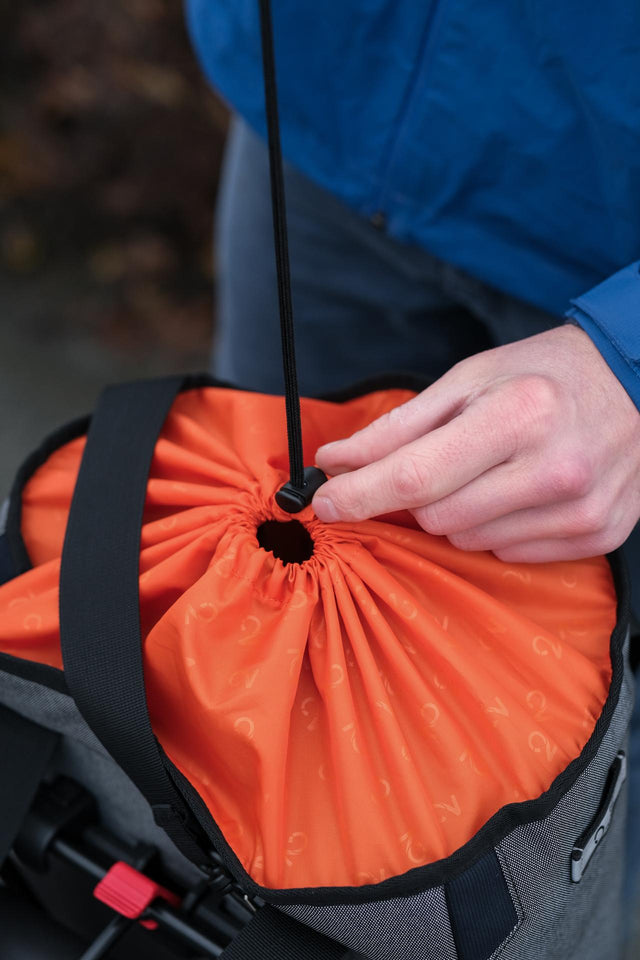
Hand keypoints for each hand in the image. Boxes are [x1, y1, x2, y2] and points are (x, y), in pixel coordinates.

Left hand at [312, 324, 639, 561]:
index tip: (324, 502)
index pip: (415, 476)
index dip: (359, 495)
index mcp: (517, 416)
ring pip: (469, 541)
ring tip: (492, 469)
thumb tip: (336, 461)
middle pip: (437, 516)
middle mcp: (553, 469)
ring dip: (459, 512)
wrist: (638, 383)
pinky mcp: (596, 535)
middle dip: (418, 495)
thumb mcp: (469, 380)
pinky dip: (497, 528)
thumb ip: (398, 427)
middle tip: (437, 462)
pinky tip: (520, 491)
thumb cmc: (546, 373)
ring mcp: (579, 510)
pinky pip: (509, 554)